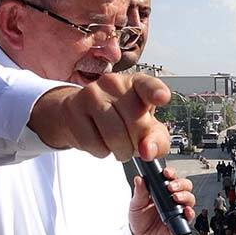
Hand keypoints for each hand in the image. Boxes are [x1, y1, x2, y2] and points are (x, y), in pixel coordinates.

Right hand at [31, 73, 170, 160]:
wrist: (82, 115)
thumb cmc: (122, 120)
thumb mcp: (147, 128)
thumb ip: (157, 140)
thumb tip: (148, 151)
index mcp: (137, 83)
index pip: (148, 86)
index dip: (156, 92)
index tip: (162, 98)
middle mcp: (114, 83)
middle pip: (136, 123)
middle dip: (138, 143)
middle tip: (133, 142)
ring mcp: (91, 93)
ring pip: (114, 136)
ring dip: (121, 151)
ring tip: (119, 146)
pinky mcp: (73, 109)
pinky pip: (94, 143)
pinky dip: (101, 152)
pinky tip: (100, 142)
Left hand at [128, 167, 194, 234]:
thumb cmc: (139, 219)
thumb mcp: (136, 204)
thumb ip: (139, 192)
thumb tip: (139, 179)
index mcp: (162, 191)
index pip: (171, 178)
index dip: (171, 173)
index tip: (166, 173)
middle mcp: (172, 199)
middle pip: (185, 186)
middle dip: (180, 184)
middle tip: (171, 187)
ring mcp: (178, 210)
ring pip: (190, 199)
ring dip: (185, 196)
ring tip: (176, 198)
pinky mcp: (180, 222)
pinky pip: (189, 216)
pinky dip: (190, 212)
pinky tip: (186, 210)